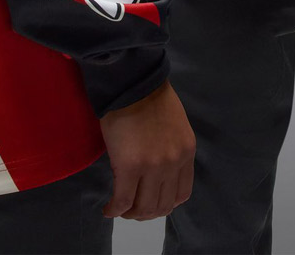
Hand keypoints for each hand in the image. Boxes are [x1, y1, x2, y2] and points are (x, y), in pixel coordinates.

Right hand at [99, 80, 194, 220]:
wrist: (131, 80)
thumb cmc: (148, 95)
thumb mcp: (174, 123)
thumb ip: (170, 147)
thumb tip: (157, 166)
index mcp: (186, 152)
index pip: (182, 193)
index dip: (166, 203)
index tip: (152, 201)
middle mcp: (173, 163)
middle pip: (163, 205)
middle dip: (147, 213)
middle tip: (133, 210)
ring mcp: (153, 167)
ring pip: (144, 207)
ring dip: (131, 213)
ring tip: (120, 209)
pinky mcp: (129, 167)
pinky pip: (122, 200)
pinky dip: (114, 210)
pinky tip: (108, 209)